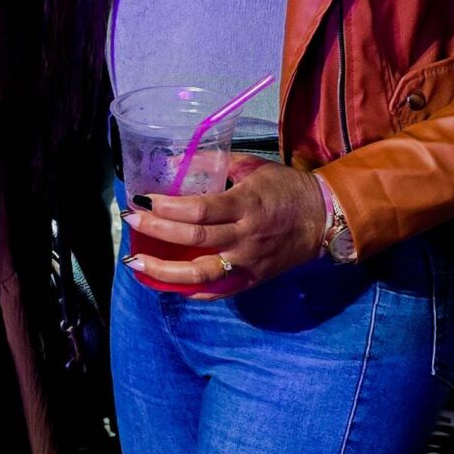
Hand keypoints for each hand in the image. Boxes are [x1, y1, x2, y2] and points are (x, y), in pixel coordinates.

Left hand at [124, 158, 326, 295]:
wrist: (323, 219)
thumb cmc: (285, 188)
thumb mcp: (252, 166)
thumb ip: (213, 164)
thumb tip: (173, 162)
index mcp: (245, 205)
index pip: (200, 210)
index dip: (168, 208)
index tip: (142, 200)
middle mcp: (245, 237)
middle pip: (194, 240)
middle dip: (156, 232)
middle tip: (130, 222)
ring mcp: (248, 262)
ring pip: (201, 274)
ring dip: (164, 272)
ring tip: (136, 265)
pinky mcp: (252, 280)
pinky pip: (218, 291)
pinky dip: (192, 291)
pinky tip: (168, 286)